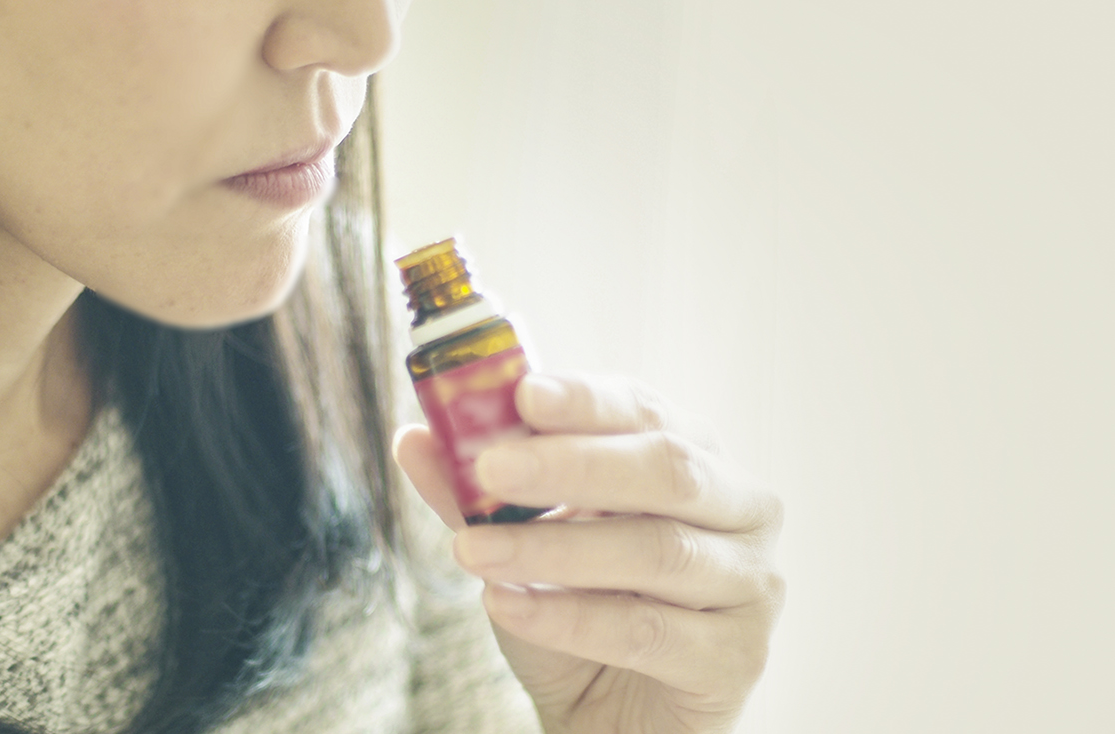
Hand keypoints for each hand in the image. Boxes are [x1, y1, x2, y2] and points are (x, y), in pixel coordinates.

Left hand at [393, 373, 784, 733]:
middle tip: (488, 466)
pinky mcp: (739, 657)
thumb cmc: (579, 611)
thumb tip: (414, 437)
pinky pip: (648, 631)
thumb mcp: (519, 542)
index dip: (586, 399)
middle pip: (665, 468)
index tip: (522, 393)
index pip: (645, 410)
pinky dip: (569, 616)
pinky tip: (507, 606)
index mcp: (694, 456)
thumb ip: (477, 494)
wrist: (611, 717)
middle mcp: (741, 508)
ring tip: (473, 550)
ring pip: (656, 550)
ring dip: (554, 547)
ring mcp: (751, 583)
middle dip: (570, 463)